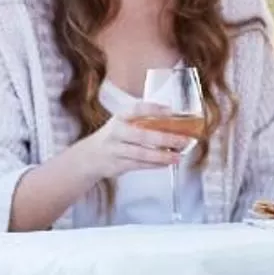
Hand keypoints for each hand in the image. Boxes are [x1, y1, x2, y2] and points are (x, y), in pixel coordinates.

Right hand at [78, 113, 192, 180]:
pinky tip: (167, 163)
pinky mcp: (118, 165)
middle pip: (142, 135)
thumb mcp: (123, 123)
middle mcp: (116, 132)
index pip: (136, 110)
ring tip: (178, 156)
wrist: (90, 157)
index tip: (170, 111)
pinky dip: (155, 165)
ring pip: (142, 154)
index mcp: (120, 117)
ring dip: (163, 156)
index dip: (153, 109)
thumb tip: (174, 121)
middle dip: (165, 139)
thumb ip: (143, 121)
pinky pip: (140, 165)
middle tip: (184, 140)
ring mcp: (116, 150)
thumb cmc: (114, 137)